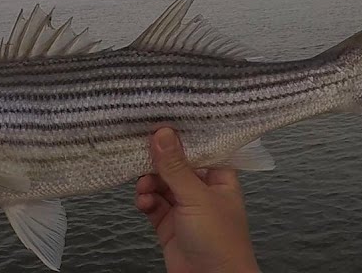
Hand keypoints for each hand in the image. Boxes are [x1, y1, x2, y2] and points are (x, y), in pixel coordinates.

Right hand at [135, 129, 260, 272]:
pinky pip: (153, 204)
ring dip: (149, 182)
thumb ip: (176, 166)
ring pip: (161, 184)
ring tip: (144, 187)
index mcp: (220, 176)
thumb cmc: (220, 239)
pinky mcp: (168, 224)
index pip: (200, 147)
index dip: (181, 135)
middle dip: (158, 161)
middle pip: (176, 164)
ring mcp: (184, 207)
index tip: (159, 120)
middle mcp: (202, 189)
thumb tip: (162, 133)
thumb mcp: (197, 197)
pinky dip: (146, 200)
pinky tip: (143, 202)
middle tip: (141, 152)